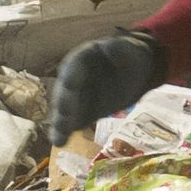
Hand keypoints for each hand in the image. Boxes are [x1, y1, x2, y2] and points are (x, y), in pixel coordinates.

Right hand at [52, 30, 168, 141]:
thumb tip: (109, 48)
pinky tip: (61, 142)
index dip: (71, 77)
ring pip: (63, 110)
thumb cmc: (128, 56)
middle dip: (64, 105)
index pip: (72, 68)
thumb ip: (119, 49)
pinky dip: (64, 132)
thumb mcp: (127, 48)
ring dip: (60, 123)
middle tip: (63, 117)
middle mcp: (71, 79)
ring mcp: (74, 97)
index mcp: (80, 60)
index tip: (69, 86)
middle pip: (64, 92)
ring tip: (58, 138)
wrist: (132, 73)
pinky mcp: (80, 113)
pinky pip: (70, 122)